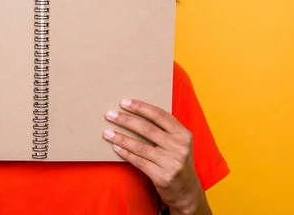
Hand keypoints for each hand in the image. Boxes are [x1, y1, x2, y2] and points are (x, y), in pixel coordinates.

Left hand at [103, 99, 207, 214]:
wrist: (187, 191)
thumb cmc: (177, 162)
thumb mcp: (179, 143)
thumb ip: (165, 130)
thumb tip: (136, 114)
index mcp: (183, 134)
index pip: (159, 115)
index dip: (140, 107)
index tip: (124, 102)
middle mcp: (179, 147)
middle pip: (147, 129)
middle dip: (126, 120)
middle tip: (110, 114)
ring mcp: (172, 162)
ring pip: (140, 146)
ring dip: (121, 138)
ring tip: (107, 132)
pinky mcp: (163, 176)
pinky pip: (139, 162)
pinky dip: (126, 153)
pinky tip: (116, 147)